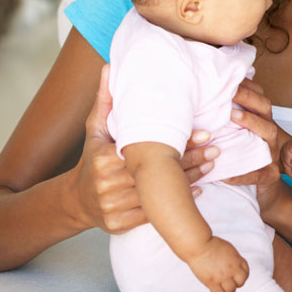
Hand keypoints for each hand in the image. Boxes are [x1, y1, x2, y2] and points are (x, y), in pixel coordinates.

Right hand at [74, 66, 217, 232]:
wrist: (75, 201)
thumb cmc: (91, 158)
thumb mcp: (94, 130)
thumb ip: (105, 100)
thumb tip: (109, 66)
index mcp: (103, 159)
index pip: (149, 150)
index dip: (179, 142)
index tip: (205, 132)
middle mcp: (108, 184)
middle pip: (158, 172)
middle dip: (192, 160)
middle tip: (217, 148)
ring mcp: (113, 206)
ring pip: (159, 195)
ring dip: (191, 180)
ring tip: (213, 165)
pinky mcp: (119, 225)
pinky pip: (154, 215)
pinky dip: (177, 204)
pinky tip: (200, 191)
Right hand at [186, 236, 248, 291]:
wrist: (199, 246)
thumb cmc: (212, 245)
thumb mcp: (229, 249)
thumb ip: (234, 259)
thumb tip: (237, 266)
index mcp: (236, 260)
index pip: (246, 273)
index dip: (242, 275)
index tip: (236, 275)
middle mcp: (231, 269)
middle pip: (241, 283)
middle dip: (236, 283)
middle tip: (230, 281)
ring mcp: (221, 277)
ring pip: (231, 291)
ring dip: (228, 290)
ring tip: (223, 287)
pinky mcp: (211, 282)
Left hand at [228, 80, 284, 211]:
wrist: (265, 192)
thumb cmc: (244, 160)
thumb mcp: (238, 138)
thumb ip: (229, 121)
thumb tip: (205, 99)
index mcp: (262, 124)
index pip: (260, 99)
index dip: (248, 87)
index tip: (231, 78)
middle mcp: (269, 135)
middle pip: (266, 111)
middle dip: (248, 98)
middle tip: (229, 91)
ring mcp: (271, 155)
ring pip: (268, 135)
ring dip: (251, 124)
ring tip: (232, 118)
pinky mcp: (269, 176)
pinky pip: (257, 174)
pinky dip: (240, 174)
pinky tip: (223, 173)